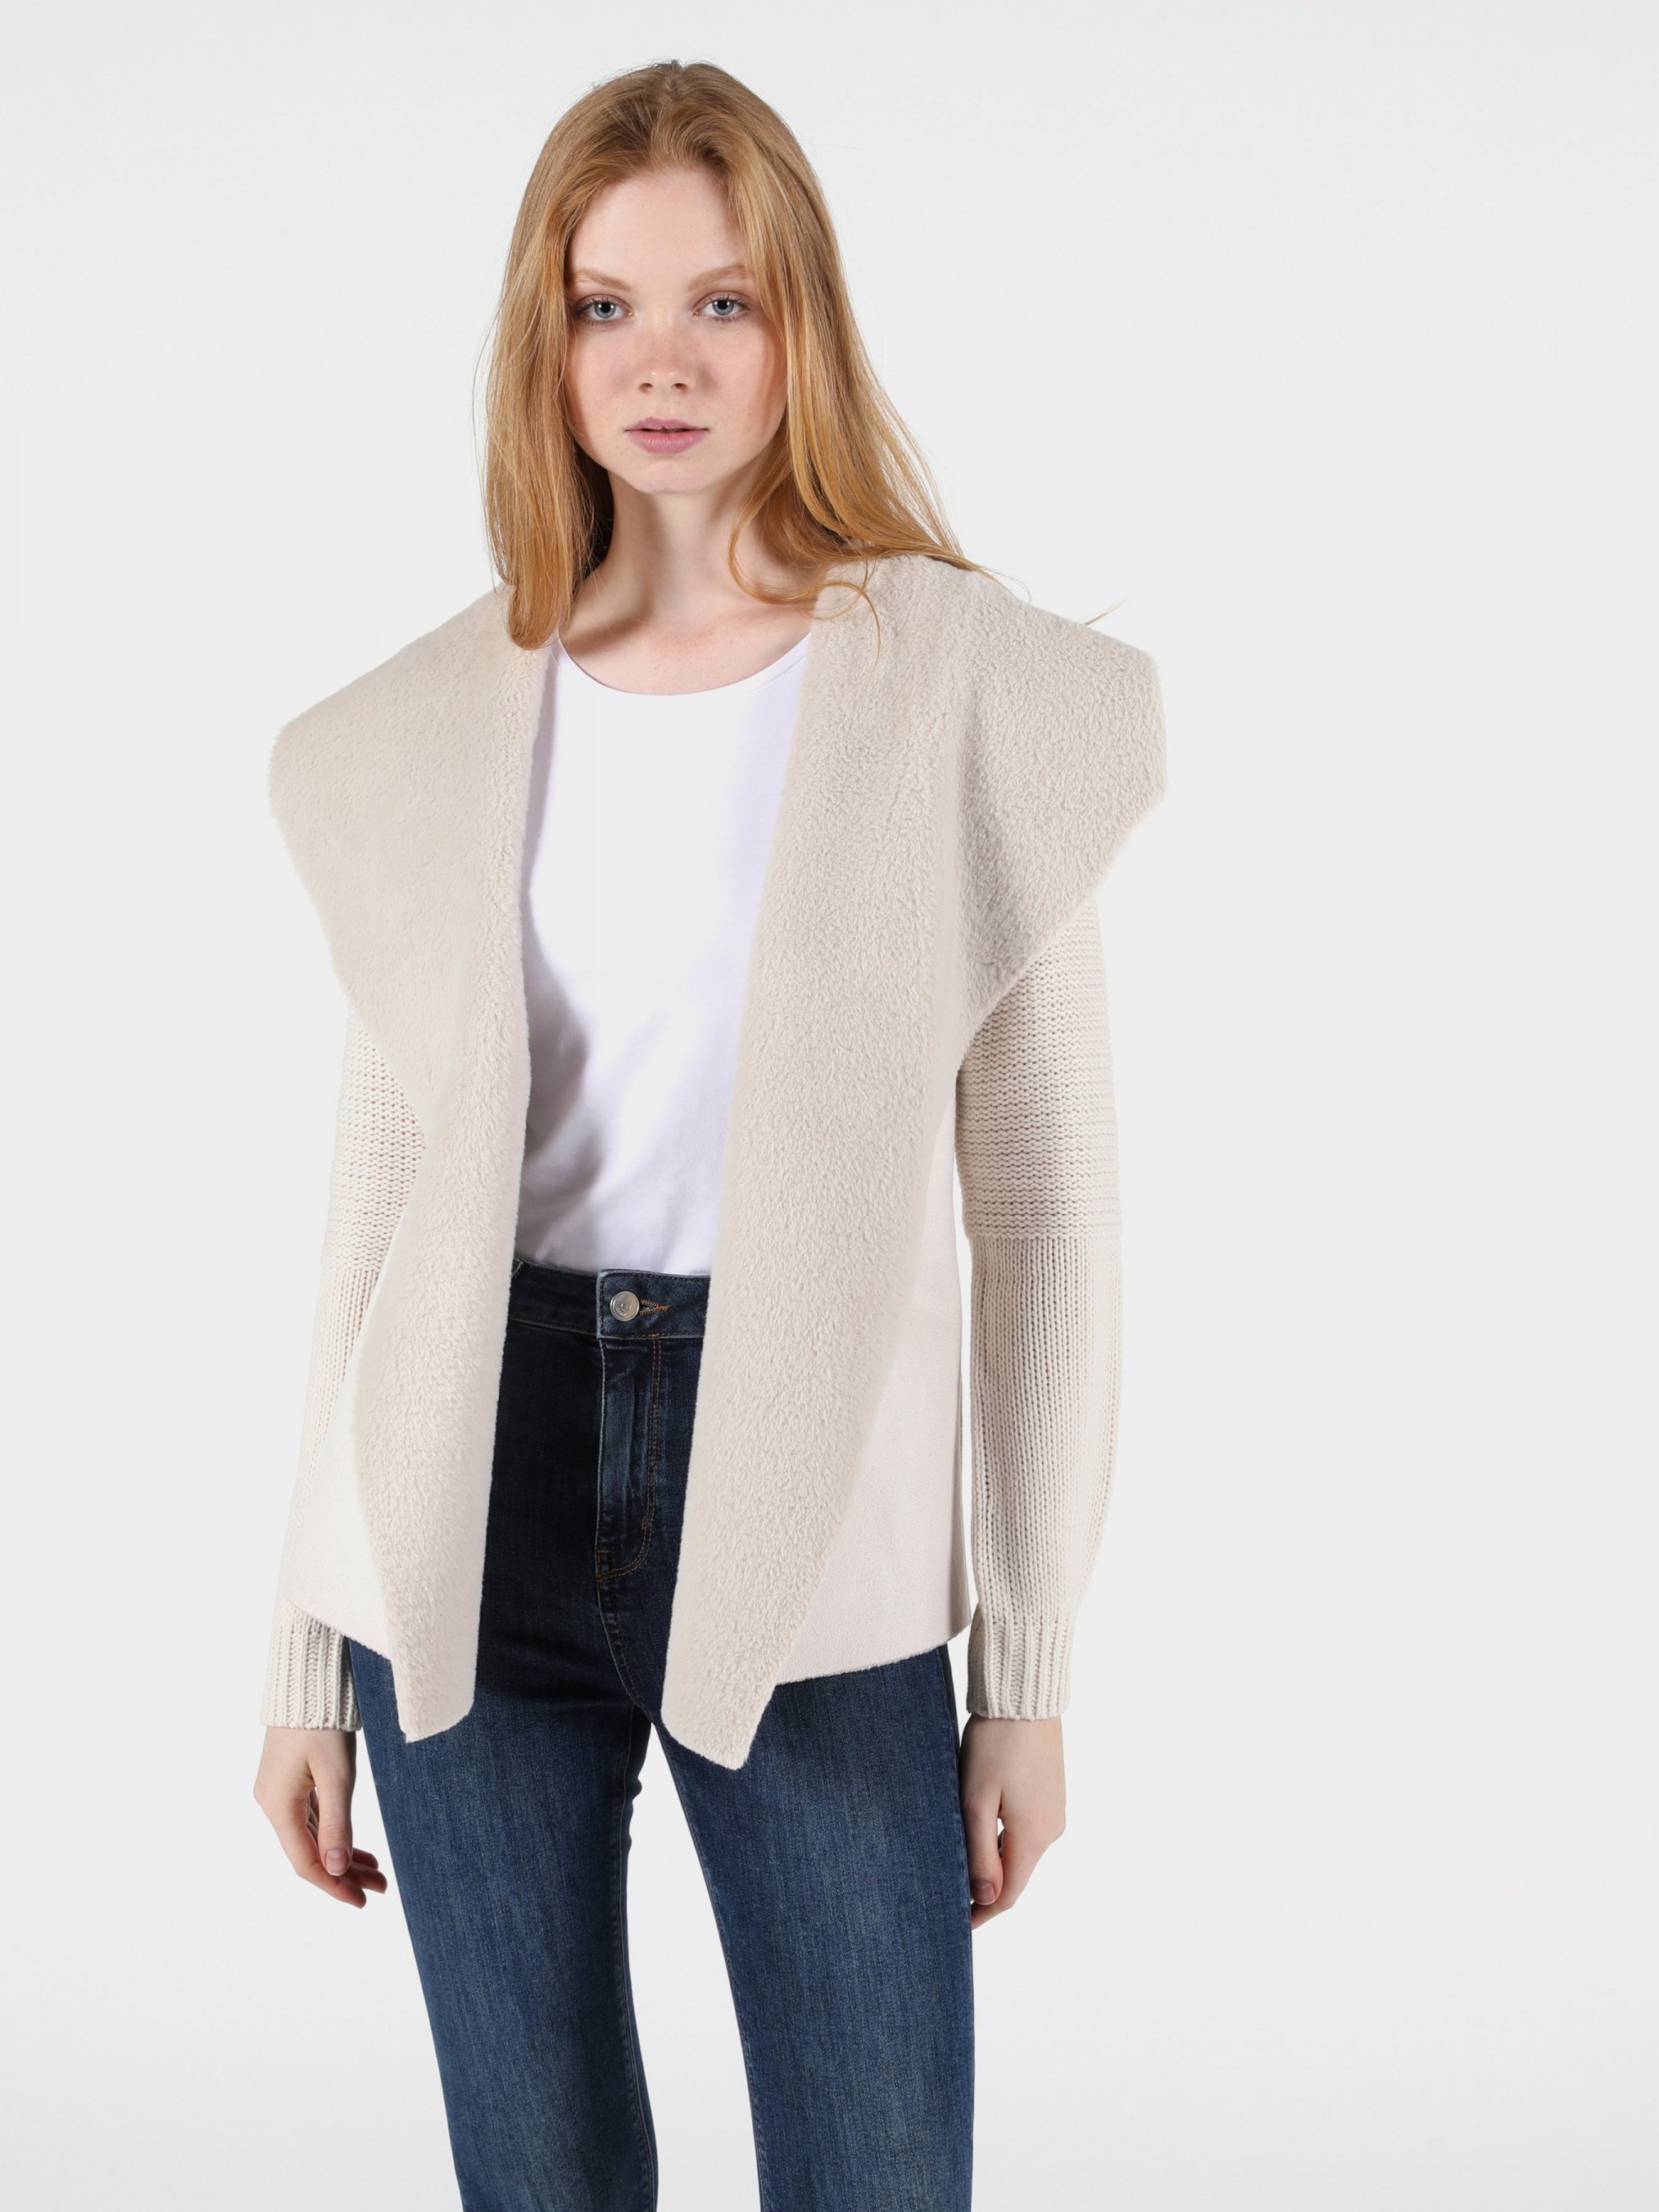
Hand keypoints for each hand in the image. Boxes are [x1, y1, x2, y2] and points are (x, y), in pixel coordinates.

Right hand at [253, 1726, 387, 1908]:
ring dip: (344, 1854)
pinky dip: (336, 1833)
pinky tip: (358, 1847)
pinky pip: (314, 1818)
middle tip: (380, 1887)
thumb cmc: (322, 1723)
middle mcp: (274, 1804)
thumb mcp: (336, 1775)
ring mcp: (281, 1792)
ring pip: (314, 1836)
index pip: (305, 1861)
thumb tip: (336, 1869)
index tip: (360, 1901)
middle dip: (345, 1872)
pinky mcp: (292, 1781)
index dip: (333, 1885)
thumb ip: (337, 1822)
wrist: (308, 1681)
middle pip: (310, 1851)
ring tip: (377, 1872)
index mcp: (278, 1806)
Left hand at [958, 1714, 1065, 1929]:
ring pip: (1020, 1852)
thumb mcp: (977, 1800)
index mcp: (1034, 1836)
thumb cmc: (995, 1743)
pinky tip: (980, 1831)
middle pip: (1016, 1875)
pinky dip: (1003, 1840)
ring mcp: (1053, 1810)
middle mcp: (1051, 1829)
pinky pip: (1025, 1830)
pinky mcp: (1049, 1792)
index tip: (958, 1926)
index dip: (983, 1912)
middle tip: (951, 1898)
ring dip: (993, 1863)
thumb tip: (986, 1898)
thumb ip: (980, 1852)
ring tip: (959, 1867)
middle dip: (986, 1890)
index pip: (1008, 1893)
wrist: (1024, 1695)